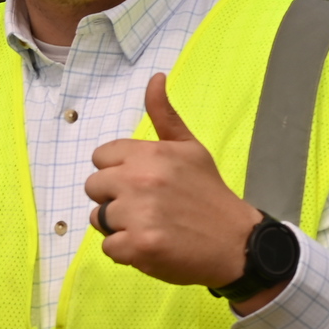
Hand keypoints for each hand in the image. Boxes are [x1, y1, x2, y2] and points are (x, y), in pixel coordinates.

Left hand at [85, 74, 263, 292]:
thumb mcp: (190, 148)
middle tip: (146, 206)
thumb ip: (165, 115)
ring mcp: (138, 214)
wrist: (236, 241)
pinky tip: (152, 244)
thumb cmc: (208, 193)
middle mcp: (140, 180)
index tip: (141, 181)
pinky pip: (109, 247)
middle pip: (93, 187)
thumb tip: (155, 77)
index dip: (117, 171)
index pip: (100, 157)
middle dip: (113, 198)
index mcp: (149, 154)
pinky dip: (126, 251)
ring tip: (152, 225)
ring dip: (119, 226)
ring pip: (98, 218)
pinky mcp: (138, 246)